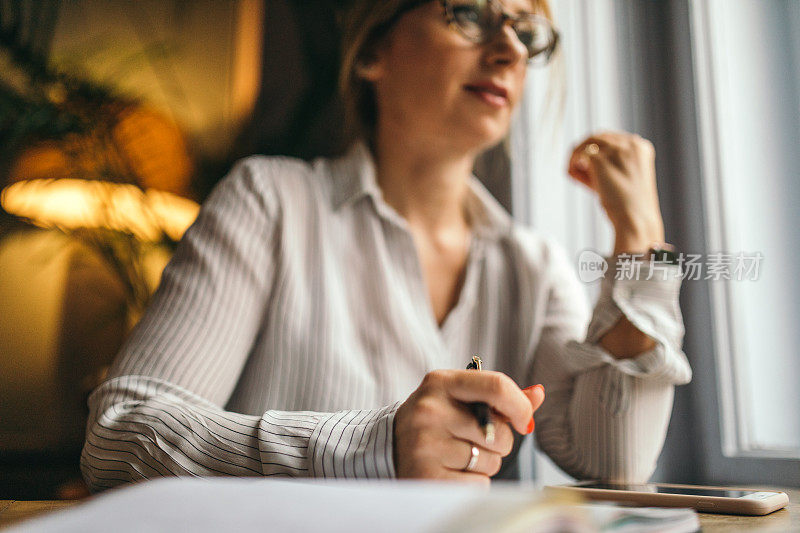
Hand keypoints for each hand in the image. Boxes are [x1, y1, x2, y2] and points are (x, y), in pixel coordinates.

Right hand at [393, 369, 544, 483]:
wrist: (391, 446)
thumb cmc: (435, 419)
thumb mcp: (460, 397)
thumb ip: (499, 396)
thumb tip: (538, 394)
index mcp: (441, 383)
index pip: (497, 386)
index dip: (520, 407)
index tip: (522, 420)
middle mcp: (430, 411)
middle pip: (500, 433)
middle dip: (498, 442)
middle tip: (472, 438)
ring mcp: (426, 445)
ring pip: (492, 462)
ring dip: (484, 464)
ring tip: (457, 454)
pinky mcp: (427, 477)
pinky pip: (478, 485)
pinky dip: (473, 482)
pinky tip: (452, 471)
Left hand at [567, 131, 664, 252]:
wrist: (636, 220)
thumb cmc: (629, 206)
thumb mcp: (624, 178)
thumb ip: (611, 164)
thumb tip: (583, 159)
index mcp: (641, 147)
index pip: (611, 139)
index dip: (598, 152)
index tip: (592, 169)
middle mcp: (631, 144)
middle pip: (597, 137)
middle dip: (586, 153)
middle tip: (580, 171)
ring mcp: (616, 150)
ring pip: (587, 143)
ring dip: (577, 157)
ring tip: (575, 174)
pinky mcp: (601, 160)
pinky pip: (579, 155)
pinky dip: (572, 165)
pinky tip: (574, 177)